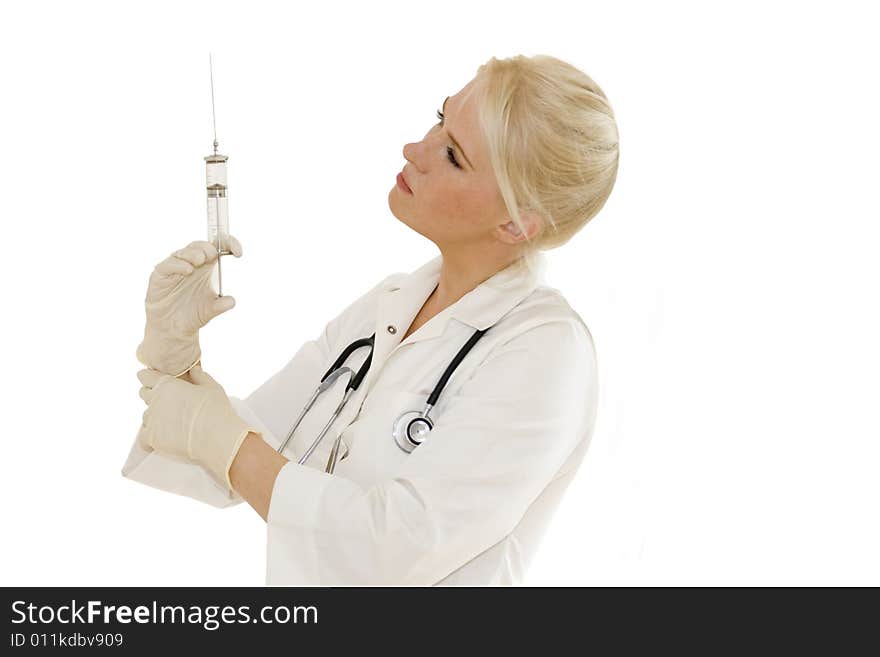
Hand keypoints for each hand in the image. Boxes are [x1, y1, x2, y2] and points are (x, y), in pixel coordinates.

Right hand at [136, 236, 242, 375]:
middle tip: (213, 257)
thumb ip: (220, 306)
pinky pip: (167, 265)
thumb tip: (232, 301)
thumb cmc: (192, 314)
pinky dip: (177, 265)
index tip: (239, 253)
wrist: (172, 329)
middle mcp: (191, 264)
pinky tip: (187, 270)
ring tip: (200, 261)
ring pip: (183, 252)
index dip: (228, 244)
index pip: (217, 248)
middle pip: (199, 246)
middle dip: (208, 249)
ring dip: (193, 254)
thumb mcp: (209, 310)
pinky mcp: (160, 275)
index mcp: (206, 267)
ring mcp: (174, 268)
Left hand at [137, 363, 255, 489]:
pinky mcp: (151, 438)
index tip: (154, 380)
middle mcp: (155, 400)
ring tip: (171, 422)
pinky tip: (162, 437)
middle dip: (152, 394)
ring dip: (154, 416)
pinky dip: (150, 436)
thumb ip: (200, 376)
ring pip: (145, 415)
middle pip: (143, 393)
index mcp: (167, 384)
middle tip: (167, 401)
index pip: (145, 376)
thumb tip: (194, 370)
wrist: (216, 437)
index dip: (148, 377)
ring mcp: (151, 420)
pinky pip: (143, 435)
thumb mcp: (212, 387)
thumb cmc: (216, 410)